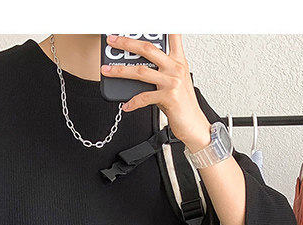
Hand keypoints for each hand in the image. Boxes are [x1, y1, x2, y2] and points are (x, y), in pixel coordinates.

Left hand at [101, 34, 211, 152]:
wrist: (194, 125)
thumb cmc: (183, 105)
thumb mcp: (174, 83)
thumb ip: (160, 72)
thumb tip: (136, 70)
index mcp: (178, 61)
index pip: (172, 36)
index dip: (162, 25)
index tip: (146, 21)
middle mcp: (176, 68)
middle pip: (148, 49)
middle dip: (126, 43)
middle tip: (112, 41)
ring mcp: (172, 82)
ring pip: (141, 71)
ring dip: (121, 71)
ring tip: (108, 70)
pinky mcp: (169, 97)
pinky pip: (144, 97)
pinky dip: (132, 102)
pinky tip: (125, 104)